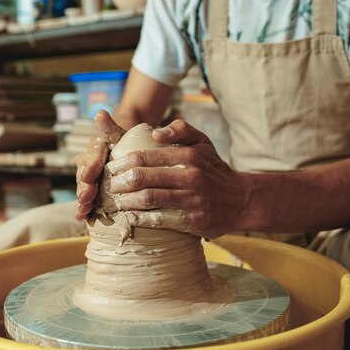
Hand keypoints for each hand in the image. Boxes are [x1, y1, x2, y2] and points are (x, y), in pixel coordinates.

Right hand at [75, 110, 125, 219]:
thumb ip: (110, 127)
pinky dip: (84, 209)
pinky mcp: (93, 191)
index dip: (90, 166)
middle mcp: (88, 163)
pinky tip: (82, 218)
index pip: (92, 157)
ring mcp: (89, 178)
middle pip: (84, 175)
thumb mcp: (120, 134)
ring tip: (83, 210)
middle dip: (85, 187)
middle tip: (86, 197)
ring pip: (84, 188)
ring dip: (83, 200)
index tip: (90, 175)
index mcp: (94, 149)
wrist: (128, 152)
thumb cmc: (127, 142)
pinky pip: (87, 200)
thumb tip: (100, 113)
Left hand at [105, 119, 246, 237]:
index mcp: (187, 155)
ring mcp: (191, 199)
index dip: (121, 163)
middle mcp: (189, 176)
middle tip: (107, 186)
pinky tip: (130, 217)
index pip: (143, 156)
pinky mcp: (192, 220)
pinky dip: (141, 218)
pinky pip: (159, 219)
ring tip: (115, 202)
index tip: (109, 168)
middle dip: (118, 183)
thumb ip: (181, 129)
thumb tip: (155, 132)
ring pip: (147, 199)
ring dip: (125, 201)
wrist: (242, 200)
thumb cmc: (215, 170)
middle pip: (141, 178)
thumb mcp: (203, 142)